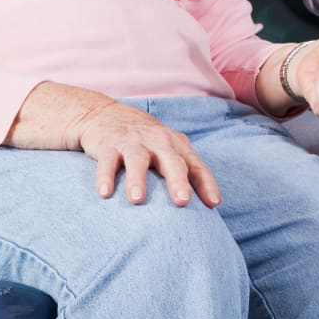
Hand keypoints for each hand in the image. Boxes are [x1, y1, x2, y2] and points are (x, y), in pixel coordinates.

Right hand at [67, 98, 221, 207]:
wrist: (105, 114)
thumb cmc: (144, 140)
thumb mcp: (167, 148)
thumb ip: (183, 169)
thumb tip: (208, 205)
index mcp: (175, 145)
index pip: (195, 165)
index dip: (206, 183)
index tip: (214, 203)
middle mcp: (157, 141)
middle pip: (170, 161)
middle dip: (177, 180)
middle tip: (182, 201)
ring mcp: (132, 142)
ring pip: (137, 160)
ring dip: (138, 179)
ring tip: (137, 200)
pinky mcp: (108, 145)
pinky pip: (107, 162)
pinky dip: (105, 177)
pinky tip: (104, 193)